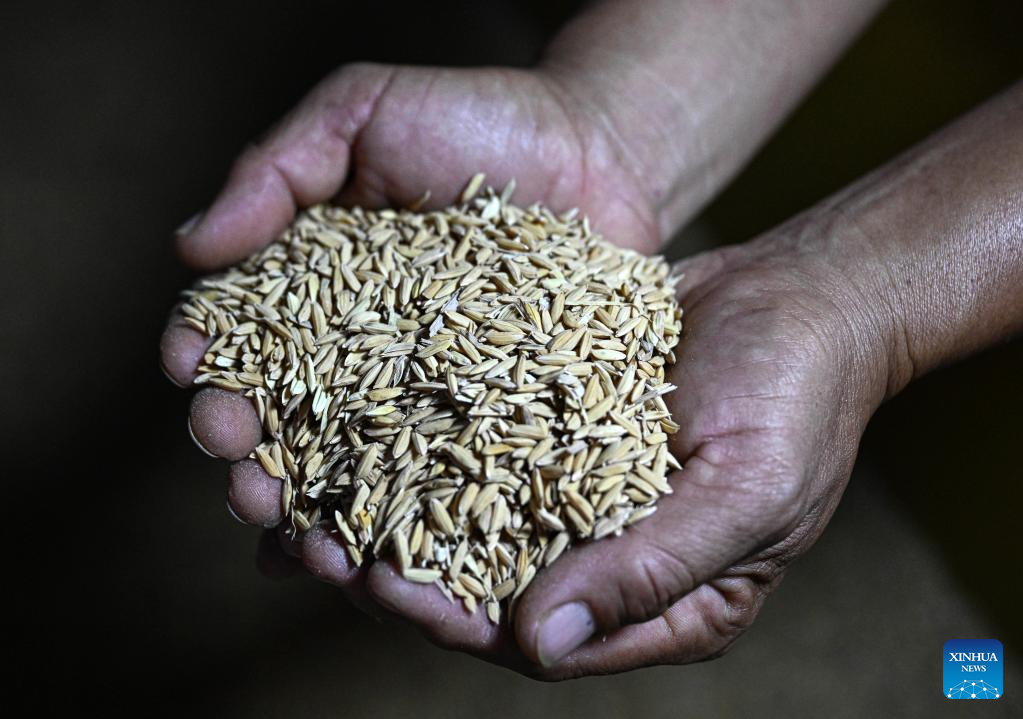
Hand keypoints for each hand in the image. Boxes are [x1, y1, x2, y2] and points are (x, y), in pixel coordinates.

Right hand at [160, 62, 668, 611]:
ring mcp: (426, 392)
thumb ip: (275, 169)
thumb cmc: (476, 117)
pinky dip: (409, 526)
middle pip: (292, 420)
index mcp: (316, 287)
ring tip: (307, 550)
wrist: (597, 150)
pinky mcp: (493, 419)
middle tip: (245, 486)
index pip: (246, 336)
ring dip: (321, 517)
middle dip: (256, 459)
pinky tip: (376, 564)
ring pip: (358, 469)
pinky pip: (443, 481)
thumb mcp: (361, 112)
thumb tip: (187, 249)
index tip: (194, 376)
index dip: (213, 361)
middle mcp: (362, 352)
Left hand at [296, 213, 893, 677]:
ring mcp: (570, 485)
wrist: (803, 298)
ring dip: (380, 506)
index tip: (381, 585)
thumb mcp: (749, 497)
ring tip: (298, 489)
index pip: (535, 634)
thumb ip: (653, 572)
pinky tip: (345, 422)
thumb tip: (541, 642)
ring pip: (457, 513)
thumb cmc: (801, 402)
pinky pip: (470, 439)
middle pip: (478, 583)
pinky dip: (410, 438)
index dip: (452, 619)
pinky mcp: (548, 421)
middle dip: (390, 569)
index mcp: (657, 600)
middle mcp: (601, 551)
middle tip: (305, 542)